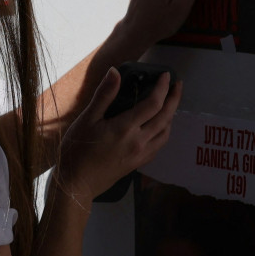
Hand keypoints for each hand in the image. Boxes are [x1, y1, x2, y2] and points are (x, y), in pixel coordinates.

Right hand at [57, 67, 180, 200]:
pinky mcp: (138, 163)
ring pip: (165, 133)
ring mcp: (140, 154)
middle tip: (178, 85)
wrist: (76, 184)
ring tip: (169, 104)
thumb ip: (104, 95)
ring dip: (171, 116)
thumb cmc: (77, 150)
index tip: (166, 75)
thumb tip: (115, 71)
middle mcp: (139, 141)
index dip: (163, 87)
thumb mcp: (87, 119)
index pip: (154, 103)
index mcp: (126, 127)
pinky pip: (159, 145)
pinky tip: (159, 128)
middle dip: (174, 99)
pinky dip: (164, 132)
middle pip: (165, 117)